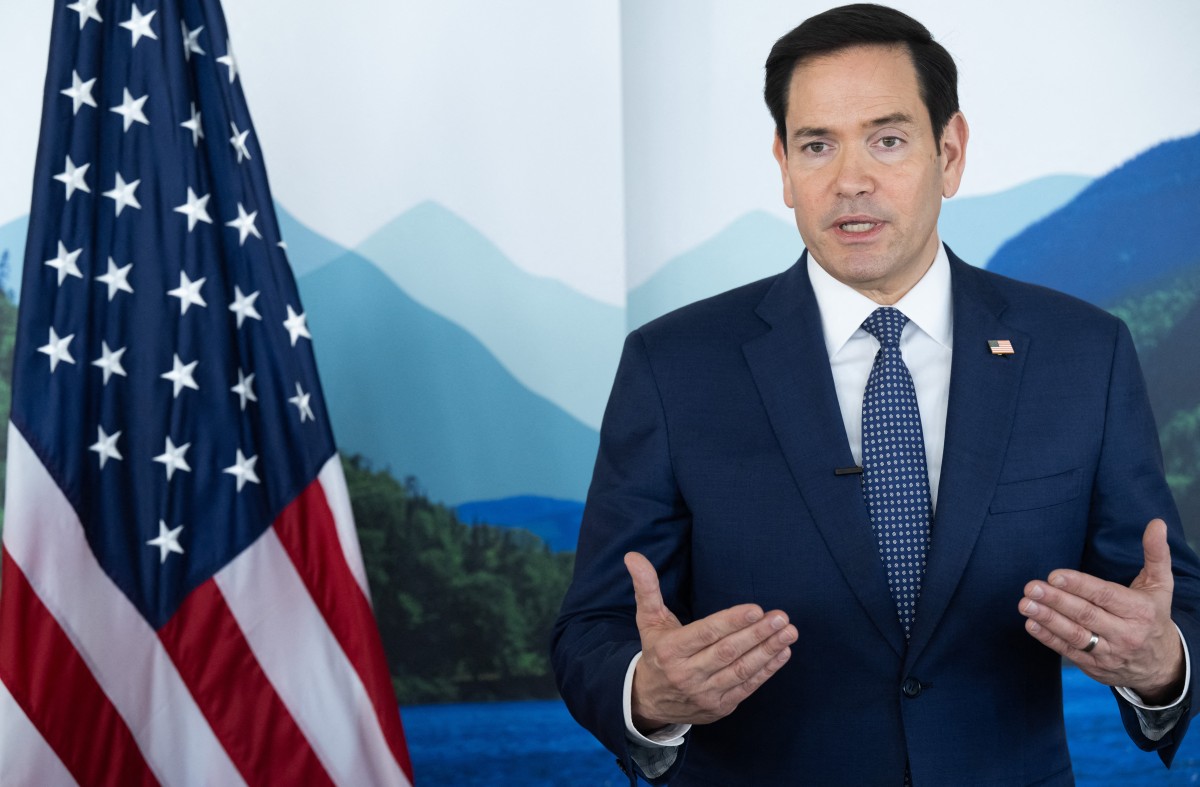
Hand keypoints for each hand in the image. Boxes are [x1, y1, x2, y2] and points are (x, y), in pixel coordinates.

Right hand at [625, 551, 797, 731]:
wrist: (649, 701)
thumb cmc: (655, 652)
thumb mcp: (648, 620)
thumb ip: (646, 588)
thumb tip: (633, 556)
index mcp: (671, 650)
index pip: (706, 633)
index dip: (732, 622)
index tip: (756, 609)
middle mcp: (687, 674)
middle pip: (728, 652)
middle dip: (757, 634)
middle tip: (781, 617)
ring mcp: (705, 693)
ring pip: (741, 670)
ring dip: (768, 651)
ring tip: (789, 632)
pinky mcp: (720, 707)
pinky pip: (747, 687)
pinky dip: (767, 670)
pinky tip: (782, 653)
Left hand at [1019, 519, 1183, 703]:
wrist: (1161, 666)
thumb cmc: (1153, 617)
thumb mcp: (1160, 586)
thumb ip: (1156, 554)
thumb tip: (1156, 523)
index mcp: (1139, 611)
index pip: (1105, 596)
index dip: (1080, 586)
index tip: (1054, 576)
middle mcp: (1125, 633)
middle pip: (1086, 615)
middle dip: (1057, 601)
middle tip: (1032, 587)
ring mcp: (1109, 652)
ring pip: (1075, 635)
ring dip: (1047, 619)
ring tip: (1025, 604)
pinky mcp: (1094, 666)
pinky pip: (1069, 651)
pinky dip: (1048, 638)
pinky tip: (1031, 623)